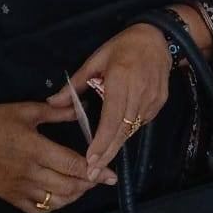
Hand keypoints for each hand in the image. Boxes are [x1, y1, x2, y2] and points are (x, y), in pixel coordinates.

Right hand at [0, 100, 113, 212]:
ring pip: (56, 201)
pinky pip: (38, 211)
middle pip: (69, 186)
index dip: (95, 170)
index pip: (72, 164)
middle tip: (101, 177)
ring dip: (75, 196)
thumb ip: (57, 112)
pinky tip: (62, 196)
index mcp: (35, 148)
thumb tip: (82, 109)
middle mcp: (29, 172)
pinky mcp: (11, 198)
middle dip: (90, 184)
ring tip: (84, 186)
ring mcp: (20, 188)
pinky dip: (54, 206)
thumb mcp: (27, 110)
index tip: (112, 174)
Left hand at [48, 24, 171, 181]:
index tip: (91, 159)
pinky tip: (118, 137)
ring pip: (132, 129)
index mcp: (120, 79)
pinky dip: (128, 131)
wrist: (156, 38)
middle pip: (123, 129)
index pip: (111, 117)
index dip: (102, 140)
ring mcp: (152, 98)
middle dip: (107, 152)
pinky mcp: (160, 102)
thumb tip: (52, 102)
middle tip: (92, 173)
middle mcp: (139, 91)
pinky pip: (141, 122)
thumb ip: (75, 84)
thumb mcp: (95, 60)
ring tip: (101, 162)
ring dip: (117, 145)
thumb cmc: (122, 47)